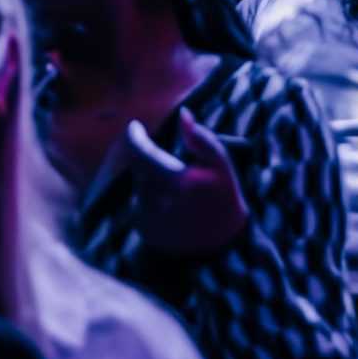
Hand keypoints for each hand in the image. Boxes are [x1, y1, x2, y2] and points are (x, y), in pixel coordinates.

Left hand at [123, 110, 248, 256]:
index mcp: (175, 180)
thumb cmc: (223, 198)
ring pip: (139, 185)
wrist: (223, 245)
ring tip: (177, 187)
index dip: (134, 136)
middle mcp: (156, 200)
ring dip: (150, 178)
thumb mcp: (221, 165)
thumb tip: (183, 114)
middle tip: (170, 162)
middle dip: (147, 158)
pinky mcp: (145, 229)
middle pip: (138, 167)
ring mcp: (148, 217)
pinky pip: (140, 203)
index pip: (140, 152)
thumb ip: (201, 138)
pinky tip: (172, 204)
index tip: (134, 125)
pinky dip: (150, 197)